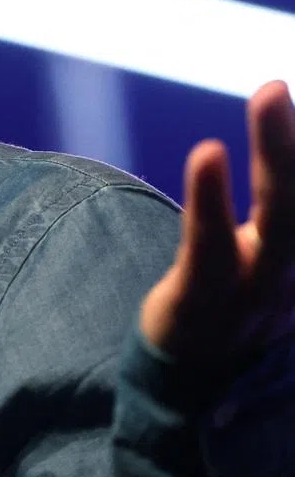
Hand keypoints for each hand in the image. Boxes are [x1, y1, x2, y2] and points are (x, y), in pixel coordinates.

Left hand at [140, 81, 294, 374]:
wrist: (191, 393)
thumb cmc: (240, 306)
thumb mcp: (276, 254)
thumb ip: (283, 200)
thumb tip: (282, 125)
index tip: (288, 86)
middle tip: (280, 83)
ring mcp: (258, 292)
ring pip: (283, 219)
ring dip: (281, 152)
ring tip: (272, 91)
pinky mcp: (203, 300)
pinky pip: (211, 246)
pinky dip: (211, 200)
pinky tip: (208, 153)